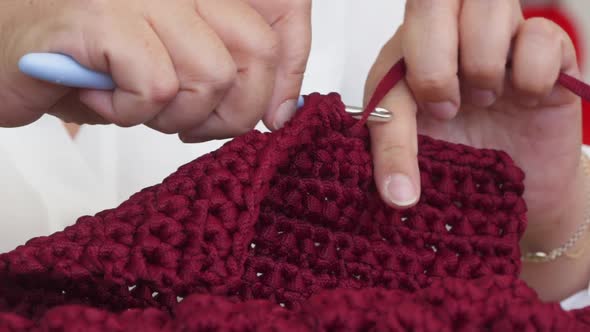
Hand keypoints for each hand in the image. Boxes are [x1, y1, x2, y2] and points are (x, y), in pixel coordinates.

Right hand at [0, 0, 310, 140]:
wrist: (7, 49)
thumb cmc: (96, 60)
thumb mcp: (179, 63)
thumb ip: (232, 72)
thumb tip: (281, 109)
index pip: (283, 9)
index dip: (293, 66)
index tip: (276, 112)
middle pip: (258, 51)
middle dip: (234, 112)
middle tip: (194, 125)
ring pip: (211, 75)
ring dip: (177, 116)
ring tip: (137, 106)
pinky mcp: (102, 16)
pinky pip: (156, 87)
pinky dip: (131, 113)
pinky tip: (101, 97)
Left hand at [365, 1, 583, 299]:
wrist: (517, 184)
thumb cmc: (461, 156)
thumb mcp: (417, 156)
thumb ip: (393, 156)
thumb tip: (395, 192)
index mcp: (406, 55)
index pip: (390, 60)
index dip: (393, 115)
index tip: (404, 173)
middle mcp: (450, 34)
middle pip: (432, 3)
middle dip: (435, 66)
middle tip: (446, 110)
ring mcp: (499, 36)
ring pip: (488, 6)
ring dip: (484, 66)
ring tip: (484, 100)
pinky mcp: (548, 48)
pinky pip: (541, 36)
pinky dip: (531, 74)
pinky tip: (525, 98)